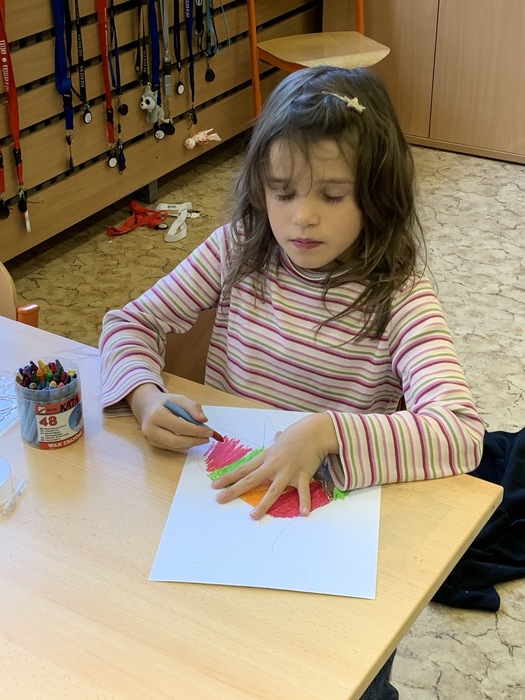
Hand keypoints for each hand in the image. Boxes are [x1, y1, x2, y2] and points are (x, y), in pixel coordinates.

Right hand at [126, 383, 213, 450]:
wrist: (146, 406)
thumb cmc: (164, 402)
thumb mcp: (179, 398)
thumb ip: (193, 407)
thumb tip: (204, 420)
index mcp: (156, 415)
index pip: (180, 427)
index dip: (197, 431)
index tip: (210, 431)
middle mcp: (150, 429)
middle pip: (176, 441)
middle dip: (195, 441)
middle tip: (207, 438)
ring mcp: (150, 438)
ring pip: (175, 447)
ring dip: (191, 444)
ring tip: (201, 438)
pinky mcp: (153, 444)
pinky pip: (172, 448)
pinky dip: (184, 445)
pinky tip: (191, 439)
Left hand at [212, 413, 337, 518]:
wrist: (315, 431)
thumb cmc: (298, 432)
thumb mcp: (283, 437)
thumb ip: (278, 441)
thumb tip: (277, 437)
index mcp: (267, 456)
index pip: (244, 469)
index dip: (229, 477)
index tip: (215, 485)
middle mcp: (274, 465)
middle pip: (251, 480)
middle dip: (234, 490)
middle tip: (219, 499)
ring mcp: (287, 471)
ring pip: (273, 490)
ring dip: (263, 504)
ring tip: (253, 516)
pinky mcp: (302, 475)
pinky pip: (303, 491)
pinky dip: (304, 502)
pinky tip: (303, 512)